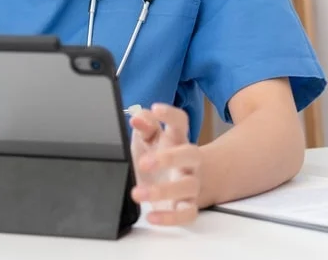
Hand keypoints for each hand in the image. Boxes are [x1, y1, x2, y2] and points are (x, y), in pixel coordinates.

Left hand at [128, 102, 201, 225]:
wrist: (178, 185)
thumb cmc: (158, 157)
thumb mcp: (147, 140)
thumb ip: (143, 126)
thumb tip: (137, 117)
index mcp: (177, 139)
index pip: (180, 122)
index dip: (170, 114)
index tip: (155, 109)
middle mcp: (189, 161)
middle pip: (190, 154)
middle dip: (170, 157)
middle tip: (144, 162)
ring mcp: (190, 184)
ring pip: (188, 186)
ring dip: (163, 190)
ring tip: (137, 193)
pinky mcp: (188, 206)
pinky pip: (187, 214)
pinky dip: (170, 218)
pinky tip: (151, 217)